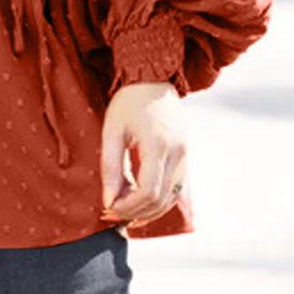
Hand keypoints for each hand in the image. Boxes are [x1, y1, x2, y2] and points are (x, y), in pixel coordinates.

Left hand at [99, 81, 187, 227]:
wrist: (153, 80)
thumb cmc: (128, 103)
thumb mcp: (112, 131)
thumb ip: (110, 167)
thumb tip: (109, 201)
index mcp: (159, 144)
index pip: (148, 191)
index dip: (128, 206)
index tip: (108, 207)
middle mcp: (178, 152)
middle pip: (161, 199)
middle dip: (135, 212)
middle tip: (112, 214)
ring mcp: (185, 155)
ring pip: (171, 199)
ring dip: (148, 212)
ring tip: (124, 212)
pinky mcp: (186, 157)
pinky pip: (176, 190)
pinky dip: (159, 202)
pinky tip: (141, 207)